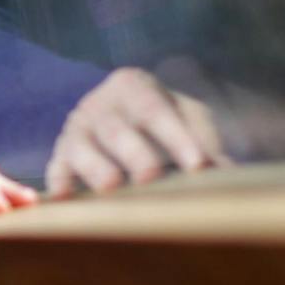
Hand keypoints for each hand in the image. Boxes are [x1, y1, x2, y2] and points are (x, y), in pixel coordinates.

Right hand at [46, 67, 230, 196]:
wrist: (119, 108)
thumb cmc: (162, 115)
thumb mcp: (186, 116)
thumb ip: (205, 141)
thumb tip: (228, 174)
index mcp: (133, 85)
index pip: (156, 110)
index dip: (176, 137)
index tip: (196, 165)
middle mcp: (99, 104)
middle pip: (116, 128)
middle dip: (134, 152)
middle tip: (151, 175)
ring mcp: (76, 129)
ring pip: (80, 146)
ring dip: (95, 166)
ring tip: (111, 186)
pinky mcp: (61, 154)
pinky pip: (56, 168)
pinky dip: (58, 183)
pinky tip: (63, 199)